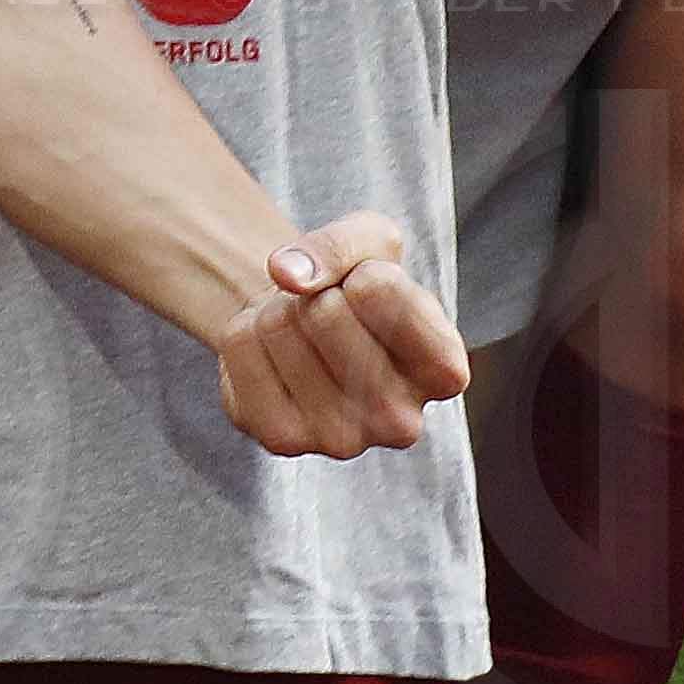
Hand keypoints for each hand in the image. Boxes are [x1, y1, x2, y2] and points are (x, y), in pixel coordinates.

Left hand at [215, 211, 468, 461]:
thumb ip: (341, 243)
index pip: (379, 289)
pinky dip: (246, 331)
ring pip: (278, 325)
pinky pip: (239, 345)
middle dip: (316, 293)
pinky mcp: (282, 439)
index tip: (367, 288)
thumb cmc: (356, 287)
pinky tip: (276, 357)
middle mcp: (402, 421)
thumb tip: (286, 273)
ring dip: (280, 310)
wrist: (306, 327)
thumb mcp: (372, 242)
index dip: (361, 270)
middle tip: (327, 313)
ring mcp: (341, 440)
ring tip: (303, 334)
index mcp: (444, 371)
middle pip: (325, 311)